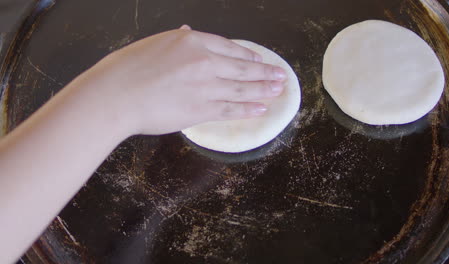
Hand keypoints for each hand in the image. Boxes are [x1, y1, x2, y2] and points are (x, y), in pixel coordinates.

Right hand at [76, 25, 286, 135]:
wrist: (115, 94)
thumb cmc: (126, 69)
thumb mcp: (153, 44)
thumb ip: (177, 41)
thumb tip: (190, 32)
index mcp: (191, 42)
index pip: (228, 47)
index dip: (247, 55)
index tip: (258, 60)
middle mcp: (203, 61)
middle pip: (241, 67)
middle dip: (264, 72)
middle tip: (280, 75)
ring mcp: (205, 86)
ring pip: (241, 88)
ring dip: (263, 89)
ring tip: (278, 90)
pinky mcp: (201, 109)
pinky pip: (231, 109)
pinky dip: (248, 109)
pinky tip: (261, 109)